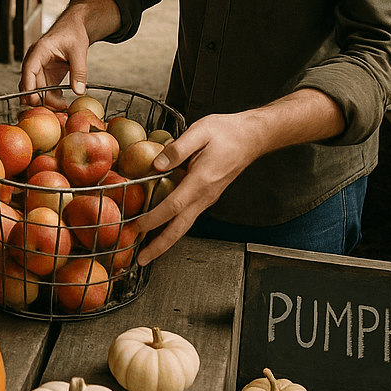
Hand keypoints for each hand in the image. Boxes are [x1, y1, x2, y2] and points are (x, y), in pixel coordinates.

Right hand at [18, 9, 90, 106]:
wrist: (75, 28)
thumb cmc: (73, 33)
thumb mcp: (78, 51)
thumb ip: (79, 71)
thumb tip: (78, 91)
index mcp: (39, 51)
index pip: (29, 70)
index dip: (29, 86)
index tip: (33, 100)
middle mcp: (35, 61)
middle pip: (30, 83)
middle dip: (37, 98)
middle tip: (50, 110)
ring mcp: (40, 69)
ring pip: (37, 90)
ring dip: (46, 101)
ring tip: (61, 108)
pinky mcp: (47, 75)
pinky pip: (45, 90)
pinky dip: (51, 99)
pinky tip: (62, 103)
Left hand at [131, 112, 265, 262]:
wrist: (252, 137)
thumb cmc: (227, 132)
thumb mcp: (200, 131)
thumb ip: (177, 149)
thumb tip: (158, 164)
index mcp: (202, 180)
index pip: (174, 205)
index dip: (155, 218)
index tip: (138, 227)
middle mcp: (205, 194)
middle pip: (180, 227)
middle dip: (160, 245)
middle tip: (143, 259)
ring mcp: (207, 197)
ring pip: (185, 224)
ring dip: (166, 239)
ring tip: (148, 250)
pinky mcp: (207, 195)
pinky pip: (188, 215)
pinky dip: (173, 226)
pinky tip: (162, 227)